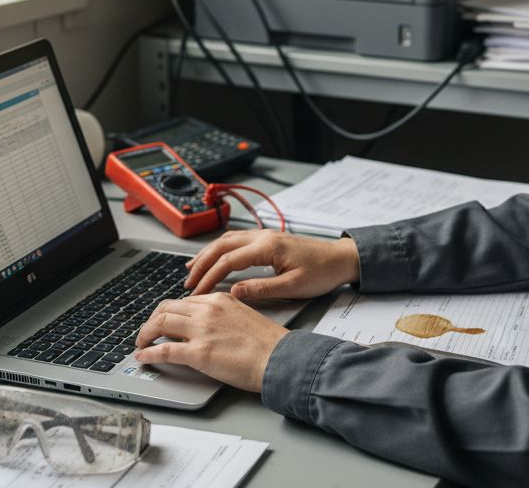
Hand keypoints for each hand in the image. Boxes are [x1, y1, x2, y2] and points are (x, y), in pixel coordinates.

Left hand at [133, 292, 286, 391]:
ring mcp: (202, 330)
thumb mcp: (245, 317)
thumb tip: (207, 327)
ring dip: (145, 334)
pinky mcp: (199, 353)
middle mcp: (208, 310)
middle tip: (147, 331)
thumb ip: (223, 316)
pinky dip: (148, 352)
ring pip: (160, 324)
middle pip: (166, 308)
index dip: (168, 312)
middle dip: (151, 320)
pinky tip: (142, 356)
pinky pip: (164, 350)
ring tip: (141, 343)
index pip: (184, 301)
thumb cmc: (269, 344)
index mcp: (220, 299)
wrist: (280, 359)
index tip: (163, 321)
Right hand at [184, 229, 360, 300]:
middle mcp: (263, 236)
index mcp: (268, 247)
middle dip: (201, 264)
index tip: (196, 293)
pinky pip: (236, 240)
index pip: (228, 261)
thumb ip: (262, 289)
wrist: (341, 258)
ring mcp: (265, 235)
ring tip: (191, 270)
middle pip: (221, 246)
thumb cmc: (322, 272)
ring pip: (227, 240)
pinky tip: (214, 257)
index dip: (209, 277)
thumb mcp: (293, 287)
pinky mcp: (268, 239)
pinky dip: (220, 249)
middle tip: (187, 283)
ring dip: (207, 254)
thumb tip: (234, 292)